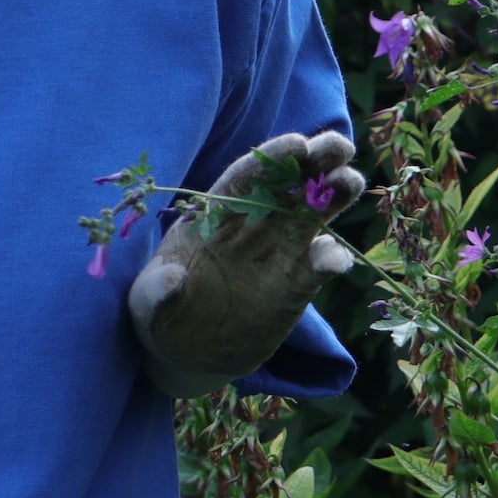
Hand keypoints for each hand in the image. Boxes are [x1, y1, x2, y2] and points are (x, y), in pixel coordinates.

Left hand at [128, 129, 362, 395]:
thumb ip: (155, 291)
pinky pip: (318, 266)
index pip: (246, 176)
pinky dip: (330, 260)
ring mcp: (279, 251)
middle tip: (339, 145)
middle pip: (289, 182)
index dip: (272, 157)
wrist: (188, 354)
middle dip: (316, 159)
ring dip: (335, 193)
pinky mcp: (296, 284)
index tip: (297, 143)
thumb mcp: (147, 304)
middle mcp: (253, 223)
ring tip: (351, 181)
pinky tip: (336, 261)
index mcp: (215, 213)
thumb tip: (173, 278)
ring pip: (313, 213)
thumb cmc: (161, 315)